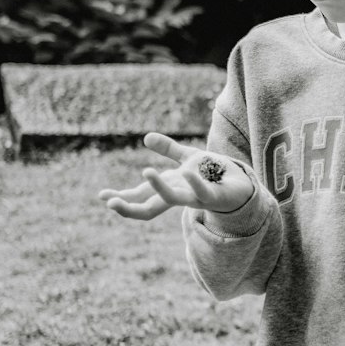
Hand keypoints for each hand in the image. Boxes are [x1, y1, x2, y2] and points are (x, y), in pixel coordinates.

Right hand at [98, 132, 254, 220]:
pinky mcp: (213, 196)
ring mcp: (195, 198)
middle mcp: (179, 196)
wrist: (242, 184)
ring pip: (173, 199)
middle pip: (149, 208)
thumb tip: (146, 137)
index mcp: (170, 187)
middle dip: (128, 207)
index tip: (102, 196)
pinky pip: (202, 191)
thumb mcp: (188, 157)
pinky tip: (186, 172)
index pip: (140, 197)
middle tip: (110, 203)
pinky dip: (194, 182)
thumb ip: (168, 149)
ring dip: (159, 187)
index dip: (122, 198)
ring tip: (147, 171)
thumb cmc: (214, 173)